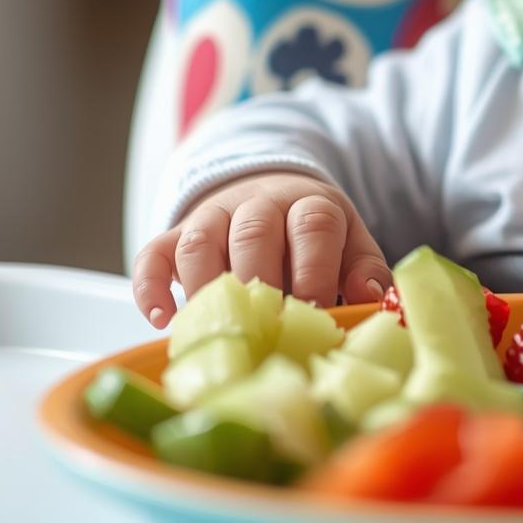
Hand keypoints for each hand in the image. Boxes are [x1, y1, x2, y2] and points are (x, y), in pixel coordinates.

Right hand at [131, 171, 390, 328]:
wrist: (269, 192)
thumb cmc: (314, 236)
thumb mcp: (350, 242)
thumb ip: (364, 269)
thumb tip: (371, 300)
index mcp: (309, 205)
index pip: (312, 226)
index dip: (314, 268)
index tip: (315, 310)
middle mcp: (258, 204)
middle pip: (254, 234)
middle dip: (262, 282)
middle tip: (269, 327)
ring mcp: (213, 217)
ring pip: (201, 242)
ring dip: (208, 287)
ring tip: (221, 330)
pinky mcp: (176, 234)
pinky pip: (154, 252)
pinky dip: (151, 284)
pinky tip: (163, 319)